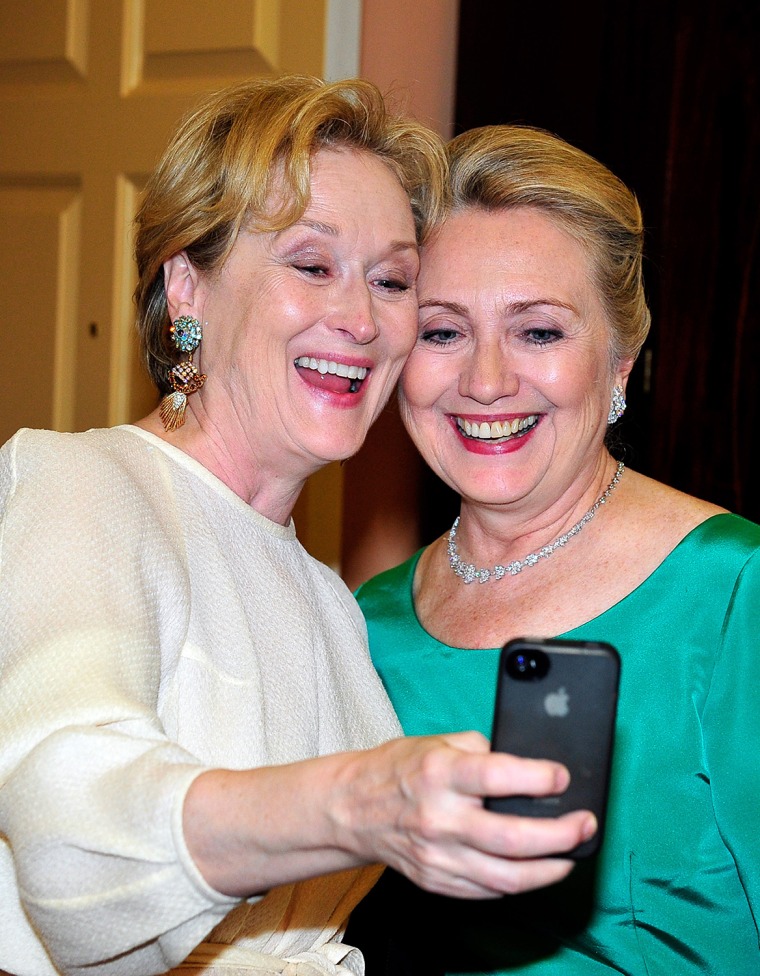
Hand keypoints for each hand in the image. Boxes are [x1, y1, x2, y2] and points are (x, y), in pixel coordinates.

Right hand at [332, 730, 594, 897]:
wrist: (351, 808)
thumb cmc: (398, 769)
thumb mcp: (437, 741)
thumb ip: (481, 749)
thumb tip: (525, 762)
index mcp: (441, 773)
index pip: (498, 776)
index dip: (538, 778)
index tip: (563, 778)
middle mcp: (440, 817)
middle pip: (512, 838)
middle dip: (560, 835)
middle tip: (584, 825)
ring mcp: (438, 856)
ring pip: (506, 877)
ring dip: (549, 870)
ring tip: (571, 856)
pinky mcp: (437, 881)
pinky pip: (487, 891)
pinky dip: (517, 883)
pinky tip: (535, 870)